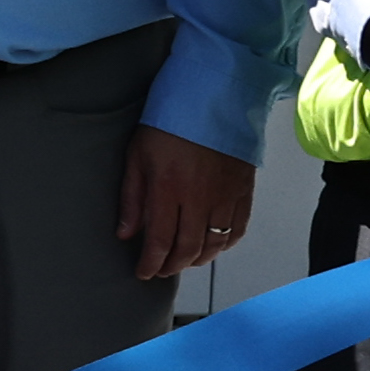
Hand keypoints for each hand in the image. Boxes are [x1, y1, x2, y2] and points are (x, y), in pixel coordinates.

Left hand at [114, 125, 254, 285]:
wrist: (212, 97)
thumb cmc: (170, 122)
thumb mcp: (138, 155)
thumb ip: (131, 198)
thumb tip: (125, 234)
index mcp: (168, 188)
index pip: (159, 241)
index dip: (151, 263)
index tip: (143, 272)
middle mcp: (199, 198)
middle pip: (188, 249)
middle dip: (172, 266)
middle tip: (161, 270)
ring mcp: (225, 196)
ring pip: (214, 244)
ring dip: (197, 259)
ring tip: (183, 260)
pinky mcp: (244, 190)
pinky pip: (237, 229)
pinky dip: (224, 245)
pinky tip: (211, 246)